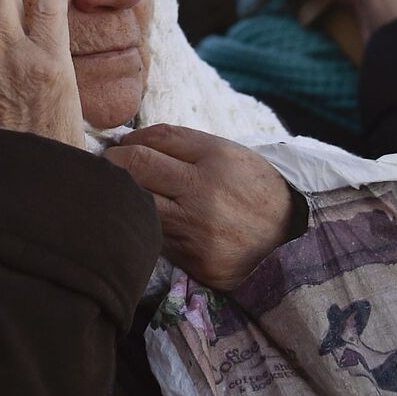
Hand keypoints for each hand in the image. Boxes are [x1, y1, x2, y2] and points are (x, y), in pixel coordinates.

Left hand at [105, 125, 292, 291]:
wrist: (290, 243)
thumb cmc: (255, 192)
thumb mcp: (231, 156)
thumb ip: (186, 147)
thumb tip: (133, 142)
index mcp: (216, 157)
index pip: (155, 137)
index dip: (130, 138)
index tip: (124, 144)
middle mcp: (204, 190)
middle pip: (135, 165)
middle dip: (111, 161)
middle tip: (106, 165)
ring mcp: (195, 226)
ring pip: (135, 202)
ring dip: (120, 194)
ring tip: (117, 191)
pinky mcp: (191, 257)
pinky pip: (151, 234)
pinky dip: (141, 224)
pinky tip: (140, 219)